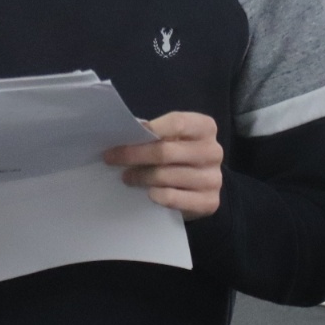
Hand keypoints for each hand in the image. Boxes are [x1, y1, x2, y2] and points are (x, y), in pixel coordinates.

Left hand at [103, 112, 222, 220]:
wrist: (200, 186)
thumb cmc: (178, 155)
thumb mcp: (171, 138)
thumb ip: (155, 133)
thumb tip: (124, 135)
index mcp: (205, 128)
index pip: (177, 123)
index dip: (150, 129)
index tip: (123, 135)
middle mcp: (213, 151)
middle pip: (166, 152)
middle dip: (134, 155)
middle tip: (111, 158)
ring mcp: (213, 178)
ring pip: (165, 176)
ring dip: (140, 176)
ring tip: (126, 177)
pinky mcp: (209, 202)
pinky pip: (173, 198)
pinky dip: (155, 195)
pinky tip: (147, 192)